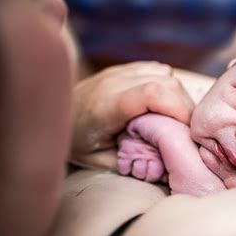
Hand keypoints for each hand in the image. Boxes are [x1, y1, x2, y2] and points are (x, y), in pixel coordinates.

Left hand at [71, 61, 194, 168]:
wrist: (48, 115)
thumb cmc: (76, 142)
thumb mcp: (102, 161)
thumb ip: (136, 161)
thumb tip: (170, 167)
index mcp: (106, 105)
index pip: (153, 93)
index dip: (178, 109)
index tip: (187, 131)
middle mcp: (114, 81)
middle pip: (166, 82)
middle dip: (185, 106)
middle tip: (186, 130)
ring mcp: (119, 71)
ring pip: (166, 74)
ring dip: (178, 96)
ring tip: (176, 118)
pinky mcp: (124, 68)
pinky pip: (158, 70)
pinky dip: (169, 86)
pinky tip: (164, 104)